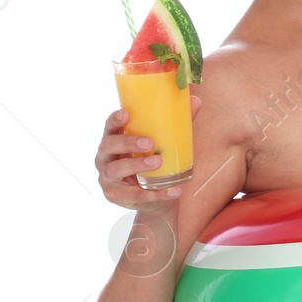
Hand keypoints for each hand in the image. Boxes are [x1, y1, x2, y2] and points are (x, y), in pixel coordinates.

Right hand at [95, 95, 201, 215]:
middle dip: (127, 143)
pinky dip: (157, 194)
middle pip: (108, 146)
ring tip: (158, 161)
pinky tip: (174, 190)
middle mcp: (105, 158)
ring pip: (116, 171)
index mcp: (114, 141)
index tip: (125, 113)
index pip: (109, 127)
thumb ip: (177, 124)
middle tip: (149, 143)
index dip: (114, 120)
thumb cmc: (154, 163)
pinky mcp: (117, 197)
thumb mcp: (162, 144)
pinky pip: (137, 196)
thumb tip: (196, 101)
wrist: (154, 200)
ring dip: (137, 165)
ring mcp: (108, 179)